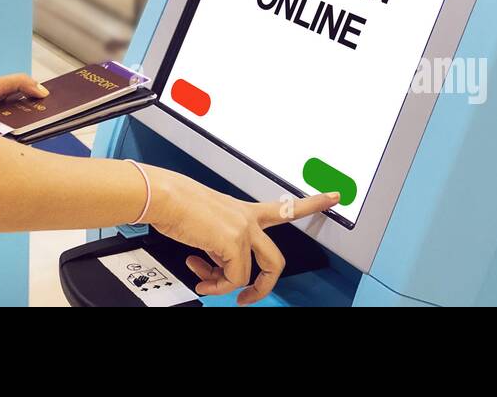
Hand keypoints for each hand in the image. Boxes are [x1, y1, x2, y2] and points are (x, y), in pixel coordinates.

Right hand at [141, 167, 338, 305]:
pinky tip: (198, 275)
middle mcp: (248, 219)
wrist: (163, 196)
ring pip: (252, 275)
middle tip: (245, 300)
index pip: (285, 207)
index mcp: (244, 210)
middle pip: (276, 259)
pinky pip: (232, 278)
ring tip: (204, 282)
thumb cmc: (177, 205)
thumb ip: (218, 246)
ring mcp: (243, 230)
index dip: (312, 204)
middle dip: (263, 287)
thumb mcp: (206, 224)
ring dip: (224, 286)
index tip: (334, 196)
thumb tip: (213, 272)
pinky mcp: (233, 242)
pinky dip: (214, 284)